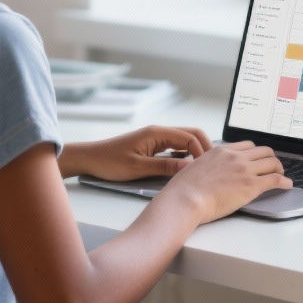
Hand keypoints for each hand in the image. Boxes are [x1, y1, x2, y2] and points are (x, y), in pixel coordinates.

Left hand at [57, 125, 210, 180]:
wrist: (90, 159)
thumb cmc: (109, 162)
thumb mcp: (137, 168)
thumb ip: (164, 168)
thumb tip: (189, 168)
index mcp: (157, 133)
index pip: (189, 137)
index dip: (202, 151)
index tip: (207, 168)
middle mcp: (159, 132)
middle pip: (191, 134)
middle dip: (204, 148)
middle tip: (212, 168)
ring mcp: (156, 139)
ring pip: (184, 141)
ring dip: (195, 152)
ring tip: (204, 170)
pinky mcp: (153, 146)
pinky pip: (175, 148)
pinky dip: (185, 156)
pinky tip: (187, 169)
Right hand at [156, 141, 291, 223]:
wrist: (186, 198)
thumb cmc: (185, 188)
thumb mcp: (195, 166)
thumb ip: (206, 165)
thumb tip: (205, 170)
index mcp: (222, 150)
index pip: (247, 145)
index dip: (256, 153)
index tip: (258, 159)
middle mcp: (235, 156)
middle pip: (263, 151)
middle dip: (270, 159)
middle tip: (273, 168)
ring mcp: (245, 170)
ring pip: (272, 163)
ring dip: (279, 169)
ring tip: (281, 176)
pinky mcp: (251, 186)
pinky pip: (275, 179)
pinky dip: (284, 181)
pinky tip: (287, 185)